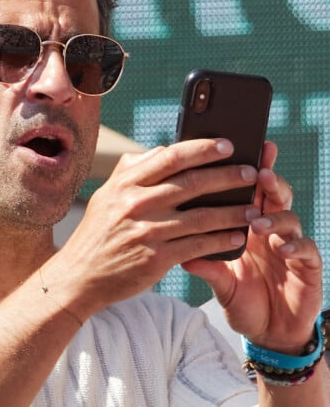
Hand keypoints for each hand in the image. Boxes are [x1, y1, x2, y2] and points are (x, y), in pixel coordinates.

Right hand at [55, 139, 260, 319]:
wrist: (80, 275)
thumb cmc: (97, 232)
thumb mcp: (106, 195)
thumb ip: (132, 170)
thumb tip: (163, 150)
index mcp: (125, 183)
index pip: (170, 157)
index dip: (202, 149)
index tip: (226, 145)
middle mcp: (135, 204)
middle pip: (191, 183)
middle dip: (227, 176)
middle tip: (251, 173)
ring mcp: (146, 231)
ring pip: (201, 216)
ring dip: (232, 210)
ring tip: (253, 206)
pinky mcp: (156, 258)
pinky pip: (198, 246)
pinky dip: (221, 240)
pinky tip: (237, 236)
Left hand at [183, 141, 322, 353]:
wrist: (268, 333)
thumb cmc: (241, 297)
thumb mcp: (219, 279)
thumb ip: (204, 262)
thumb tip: (176, 248)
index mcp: (246, 225)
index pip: (246, 191)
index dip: (244, 171)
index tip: (236, 151)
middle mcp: (269, 230)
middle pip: (272, 194)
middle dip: (268, 179)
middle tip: (259, 171)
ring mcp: (290, 245)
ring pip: (290, 217)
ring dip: (275, 216)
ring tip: (258, 221)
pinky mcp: (308, 267)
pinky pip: (307, 250)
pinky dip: (296, 246)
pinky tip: (284, 248)